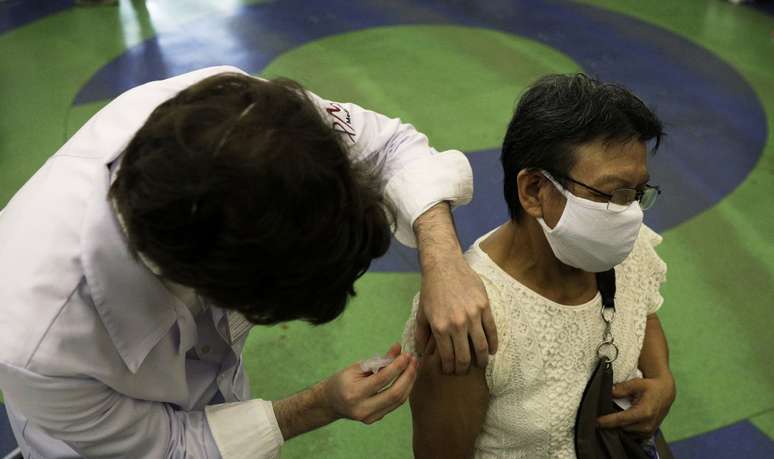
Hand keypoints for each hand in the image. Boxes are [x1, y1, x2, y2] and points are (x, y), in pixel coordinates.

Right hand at [320, 344, 417, 424]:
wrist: (330, 402)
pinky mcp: (374, 420)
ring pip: (398, 401)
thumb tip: (398, 348)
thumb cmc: (342, 380)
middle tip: (414, 361)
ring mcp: (369, 417)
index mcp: (354, 393)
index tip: (406, 355)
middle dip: (408, 376)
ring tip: (413, 368)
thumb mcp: (357, 367)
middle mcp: (362, 408)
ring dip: (409, 383)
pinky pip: (394, 405)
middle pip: (394, 394)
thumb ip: (379, 360)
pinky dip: (403, 391)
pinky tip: (406, 379)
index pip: (382, 379)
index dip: (397, 366)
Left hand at [416, 254, 496, 374]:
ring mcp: (473, 316)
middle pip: (465, 356)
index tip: (451, 372)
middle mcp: (458, 324)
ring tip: (481, 364)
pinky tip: (492, 350)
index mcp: (441, 328)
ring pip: (481, 346)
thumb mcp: (421, 313)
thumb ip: (421, 335)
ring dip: (482, 360)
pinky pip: (492, 330)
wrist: (444, 266)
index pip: (448, 357)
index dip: (450, 368)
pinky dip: (493, 343)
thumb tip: (420, 354)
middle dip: (464, 368)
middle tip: (464, 372)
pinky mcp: (484, 306)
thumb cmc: (431, 290)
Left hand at [597, 375, 675, 437]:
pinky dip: (624, 428)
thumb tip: (609, 392)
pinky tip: (619, 421)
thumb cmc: (650, 387)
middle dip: (610, 423)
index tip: (595, 421)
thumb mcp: (637, 383)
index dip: (606, 421)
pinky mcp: (648, 434)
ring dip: (617, 427)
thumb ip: (622, 388)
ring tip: (609, 418)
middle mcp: (646, 425)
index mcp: (644, 412)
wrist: (665, 393)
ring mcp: (648, 431)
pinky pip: (631, 434)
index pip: (620, 420)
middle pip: (621, 428)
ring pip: (625, 432)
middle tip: (599, 416)